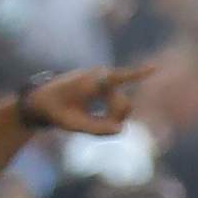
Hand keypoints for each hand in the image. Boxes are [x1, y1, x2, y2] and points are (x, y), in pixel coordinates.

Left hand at [19, 57, 151, 139]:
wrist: (41, 99)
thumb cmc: (55, 111)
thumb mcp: (73, 124)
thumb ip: (97, 129)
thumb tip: (121, 129)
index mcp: (93, 82)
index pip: (120, 78)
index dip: (138, 74)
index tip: (156, 68)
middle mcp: (101, 77)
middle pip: (124, 104)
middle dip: (116, 119)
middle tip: (98, 129)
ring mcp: (103, 80)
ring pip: (123, 104)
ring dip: (114, 116)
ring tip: (95, 124)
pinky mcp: (102, 85)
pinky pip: (119, 96)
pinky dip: (119, 105)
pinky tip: (145, 83)